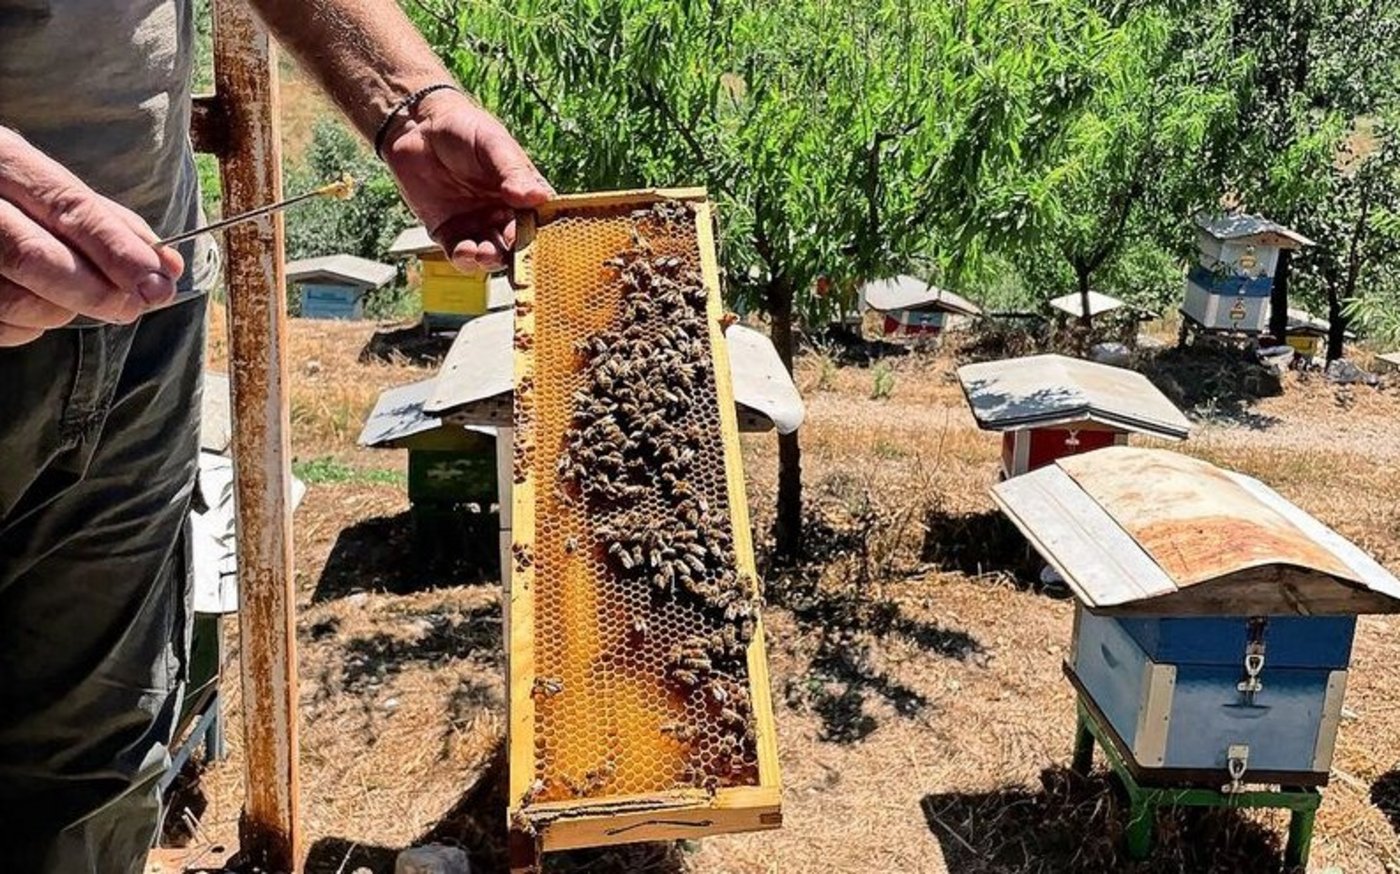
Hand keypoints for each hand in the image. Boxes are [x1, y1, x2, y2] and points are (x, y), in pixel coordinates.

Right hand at [0, 127, 183, 345]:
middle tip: (134, 306)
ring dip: (62, 310)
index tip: (157, 281)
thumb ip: (108, 222)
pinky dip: (28, 327)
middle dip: (97, 290)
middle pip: (33, 255)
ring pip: (13, 299)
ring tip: (79, 300)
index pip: (66, 208)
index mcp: (3, 158)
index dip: (116, 250)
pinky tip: (39, 308)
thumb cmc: (9, 196)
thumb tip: (168, 266)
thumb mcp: (49, 187)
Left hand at [381, 89, 553, 272]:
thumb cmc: (462, 127)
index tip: (541, 242)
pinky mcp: (449, 232)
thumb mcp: (493, 143)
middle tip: (512, 251)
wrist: (417, 126)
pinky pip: (460, 254)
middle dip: (517, 254)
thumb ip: (512, 171)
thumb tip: (536, 197)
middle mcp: (504, 214)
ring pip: (491, 254)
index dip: (544, 235)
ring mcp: (477, 225)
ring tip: (486, 253)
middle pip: (518, 245)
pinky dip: (465, 259)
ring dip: (491, 260)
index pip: (541, 220)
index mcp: (523, 193)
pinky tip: (466, 252)